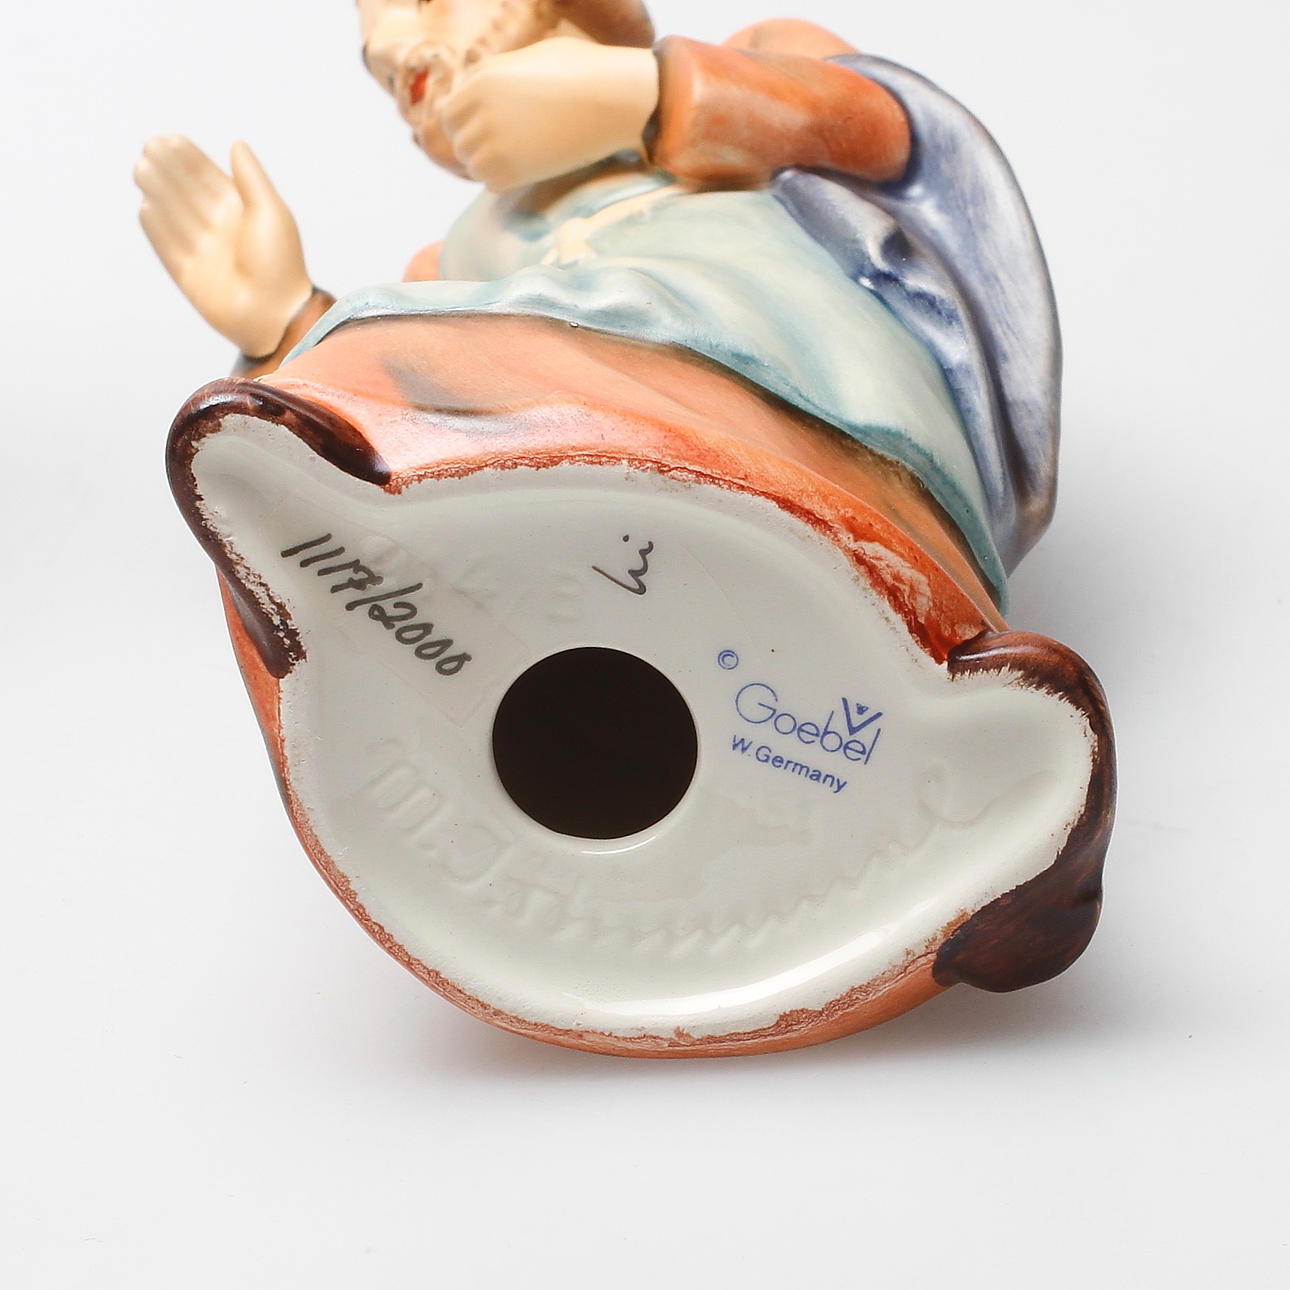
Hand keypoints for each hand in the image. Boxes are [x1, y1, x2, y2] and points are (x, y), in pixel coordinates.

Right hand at [134, 137, 311, 355]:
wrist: (277, 314)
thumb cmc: (281, 263)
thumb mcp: (270, 213)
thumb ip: (251, 179)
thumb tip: (236, 143)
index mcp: (240, 214)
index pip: (208, 180)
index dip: (189, 160)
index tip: (170, 139)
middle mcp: (219, 231)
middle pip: (187, 194)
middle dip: (168, 172)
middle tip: (149, 149)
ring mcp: (204, 254)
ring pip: (175, 217)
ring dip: (158, 193)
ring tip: (142, 168)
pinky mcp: (190, 278)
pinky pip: (169, 249)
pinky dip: (158, 229)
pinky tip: (146, 207)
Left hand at [441, 38, 659, 191]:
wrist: (613, 100)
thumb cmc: (580, 73)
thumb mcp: (527, 60)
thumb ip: (494, 76)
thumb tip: (473, 94)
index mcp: (481, 81)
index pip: (449, 116)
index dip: (465, 124)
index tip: (486, 129)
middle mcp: (481, 114)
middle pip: (459, 143)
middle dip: (478, 145)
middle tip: (509, 144)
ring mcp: (495, 146)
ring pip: (474, 167)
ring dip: (492, 165)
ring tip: (522, 153)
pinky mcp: (514, 173)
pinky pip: (492, 185)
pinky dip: (505, 180)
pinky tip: (530, 166)